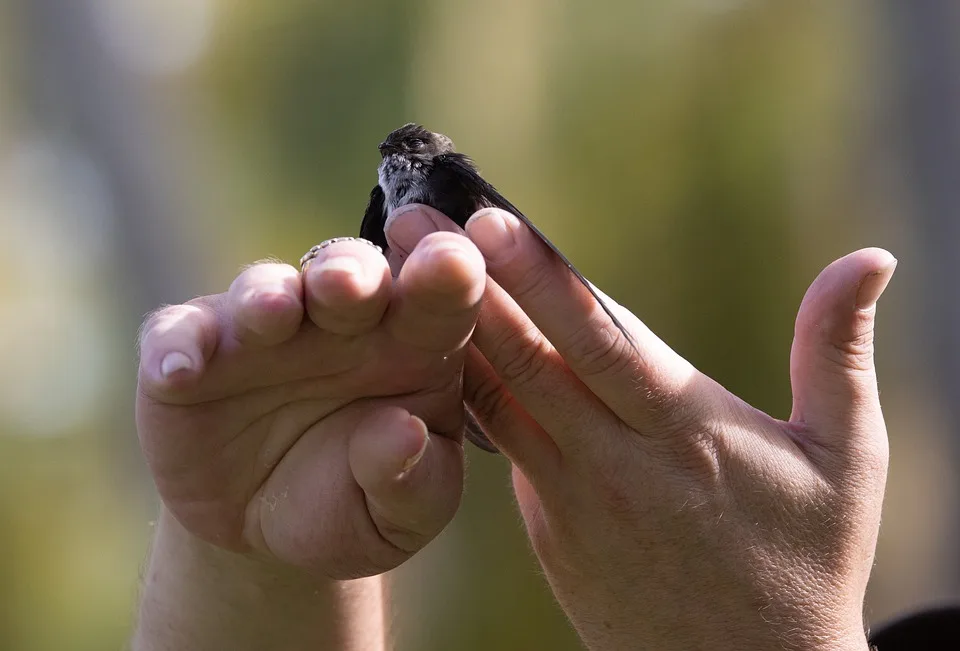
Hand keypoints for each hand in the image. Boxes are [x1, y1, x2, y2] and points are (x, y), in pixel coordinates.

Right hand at [136, 234, 484, 577]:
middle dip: (351, 273)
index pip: (442, 296)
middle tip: (351, 284)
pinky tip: (177, 370)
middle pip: (351, 274)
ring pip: (266, 291)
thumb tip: (404, 434)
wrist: (266, 532)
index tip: (455, 263)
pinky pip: (179, 336)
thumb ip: (411, 479)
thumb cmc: (356, 503)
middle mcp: (341, 322)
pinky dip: (177, 345)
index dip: (449, 273)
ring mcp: (264, 331)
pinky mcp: (193, 352)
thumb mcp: (400, 513)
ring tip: (274, 314)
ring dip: (269, 295)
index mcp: (415, 344)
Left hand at [387, 206, 894, 650]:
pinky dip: (467, 389)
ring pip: (496, 401)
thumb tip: (872, 259)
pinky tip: (433, 343)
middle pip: (527, 362)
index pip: (601, 343)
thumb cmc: (807, 561)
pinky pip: (500, 444)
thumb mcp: (846, 457)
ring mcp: (568, 500)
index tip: (487, 224)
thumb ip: (836, 352)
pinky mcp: (546, 526)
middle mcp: (614, 464)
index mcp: (686, 434)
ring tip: (398, 277)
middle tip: (406, 225)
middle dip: (464, 288)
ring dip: (447, 333)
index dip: (541, 282)